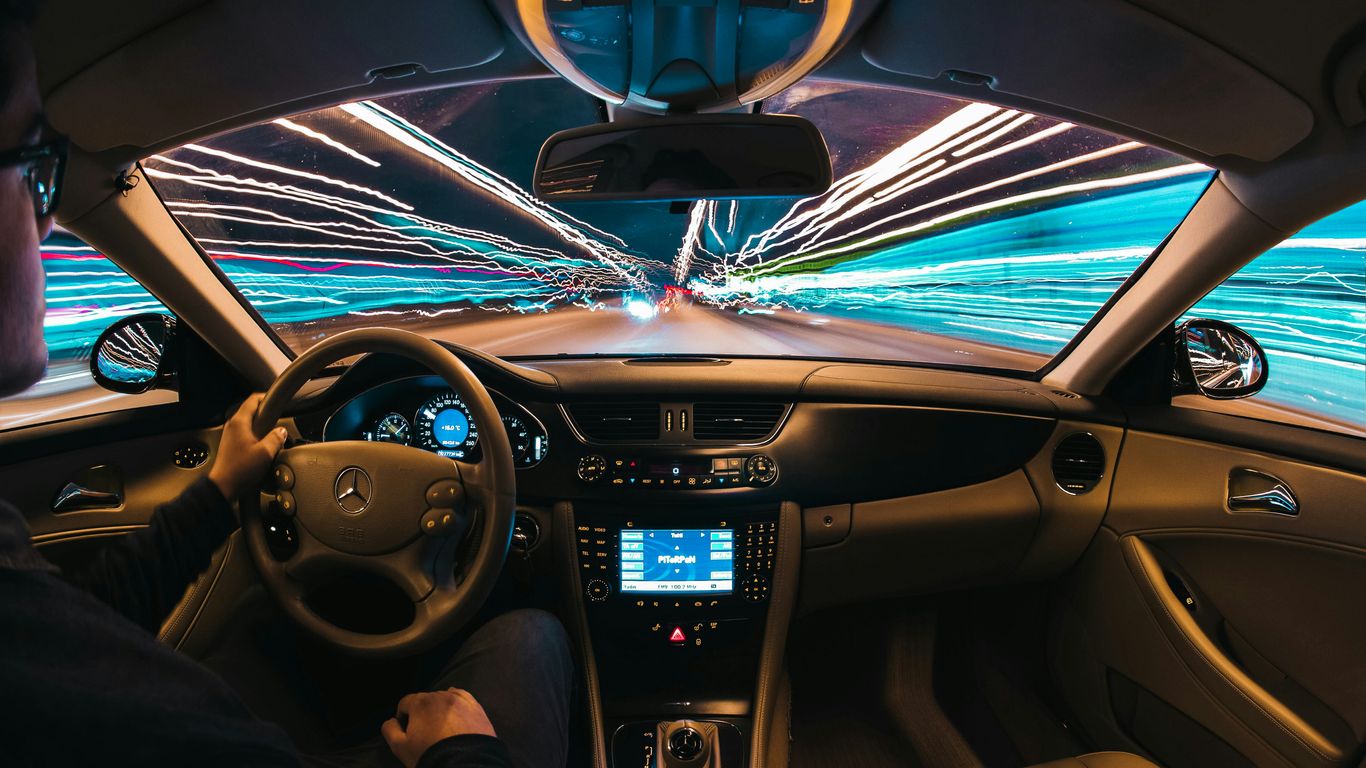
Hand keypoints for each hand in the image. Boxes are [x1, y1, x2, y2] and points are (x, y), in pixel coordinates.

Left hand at [208, 393, 287, 499]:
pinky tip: (263, 448)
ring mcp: (230, 436)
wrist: (223, 487)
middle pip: (252, 411)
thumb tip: (282, 431)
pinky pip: (247, 434)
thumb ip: (276, 438)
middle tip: (278, 421)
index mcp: (239, 423)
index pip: (253, 400)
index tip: (278, 400)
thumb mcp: (265, 453)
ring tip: (272, 437)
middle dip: (267, 415)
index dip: (267, 397)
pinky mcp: (231, 445)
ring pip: (250, 423)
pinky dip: (257, 436)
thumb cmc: (240, 471)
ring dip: (262, 427)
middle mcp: (232, 426)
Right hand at [382, 688, 496, 767]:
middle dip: (421, 713)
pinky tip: (455, 711)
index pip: (405, 703)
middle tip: (423, 733)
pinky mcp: (476, 707)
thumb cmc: (430, 754)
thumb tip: (391, 721)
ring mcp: (461, 700)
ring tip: (440, 728)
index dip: (402, 716)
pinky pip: (463, 698)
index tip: (405, 730)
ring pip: (444, 698)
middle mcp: (441, 696)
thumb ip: (390, 730)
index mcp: (421, 702)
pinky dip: (457, 703)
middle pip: (425, 700)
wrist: (464, 764)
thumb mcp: (400, 747)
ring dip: (439, 709)